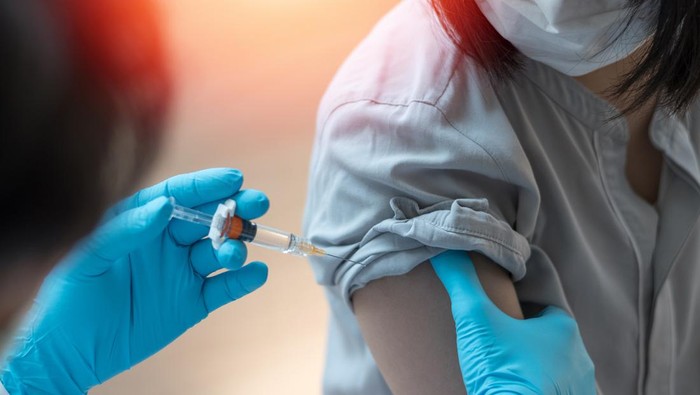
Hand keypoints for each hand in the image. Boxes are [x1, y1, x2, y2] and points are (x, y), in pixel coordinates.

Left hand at [1, 168, 268, 393]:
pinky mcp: (193, 303)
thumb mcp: (87, 258)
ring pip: (220, 251)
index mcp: (140, 222)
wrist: (71, 353)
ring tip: (235, 252)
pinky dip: (244, 281)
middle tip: (258, 203)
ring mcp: (182, 273)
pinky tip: (257, 274)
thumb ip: (125, 229)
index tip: (234, 178)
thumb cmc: (68, 298)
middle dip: (235, 208)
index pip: (178, 195)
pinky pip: (224, 288)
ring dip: (236, 246)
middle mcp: (166, 243)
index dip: (206, 185)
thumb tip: (163, 206)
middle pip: (208, 219)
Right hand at [431, 250, 595, 394]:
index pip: (545, 312)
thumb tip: (445, 250)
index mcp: (564, 330)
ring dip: (536, 371)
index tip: (500, 322)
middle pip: (550, 342)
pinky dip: (540, 390)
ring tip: (506, 374)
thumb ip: (461, 282)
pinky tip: (516, 390)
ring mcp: (579, 390)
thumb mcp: (474, 319)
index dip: (521, 314)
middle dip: (528, 344)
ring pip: (556, 371)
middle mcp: (580, 359)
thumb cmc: (502, 370)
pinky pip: (556, 392)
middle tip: (499, 348)